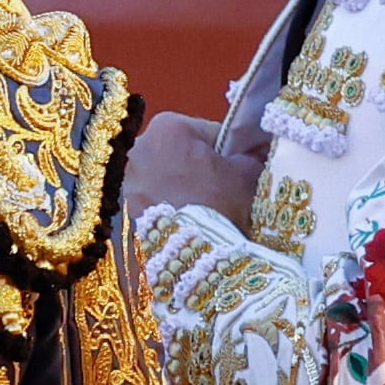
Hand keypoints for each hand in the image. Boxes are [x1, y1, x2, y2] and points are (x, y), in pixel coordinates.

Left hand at [126, 112, 261, 225]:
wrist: (196, 257)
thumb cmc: (222, 205)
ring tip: (208, 210)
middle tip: (225, 191)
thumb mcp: (247, 173)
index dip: (232, 152)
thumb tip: (259, 148)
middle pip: (184, 152)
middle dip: (203, 168)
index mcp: (168, 126)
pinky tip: (190, 221)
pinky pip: (155, 197)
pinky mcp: (124, 207)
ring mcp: (127, 179)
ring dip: (185, 187)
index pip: (210, 132)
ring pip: (167, 175)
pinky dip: (171, 205)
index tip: (242, 169)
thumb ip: (253, 154)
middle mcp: (139, 146)